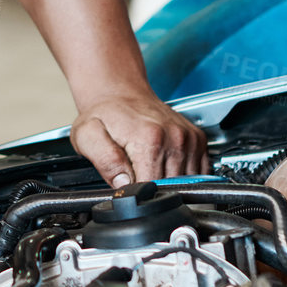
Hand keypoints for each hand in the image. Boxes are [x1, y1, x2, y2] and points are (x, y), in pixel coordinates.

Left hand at [70, 89, 207, 186]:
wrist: (120, 93)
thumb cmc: (104, 115)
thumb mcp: (88, 135)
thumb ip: (104, 161)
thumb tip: (122, 183)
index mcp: (150, 139)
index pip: (151, 186)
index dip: (137, 192)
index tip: (127, 184)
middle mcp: (175, 138)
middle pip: (170, 187)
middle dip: (152, 188)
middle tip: (134, 173)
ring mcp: (189, 138)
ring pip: (186, 183)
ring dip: (169, 182)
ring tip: (148, 166)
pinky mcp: (197, 140)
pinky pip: (198, 172)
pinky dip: (183, 175)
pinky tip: (165, 164)